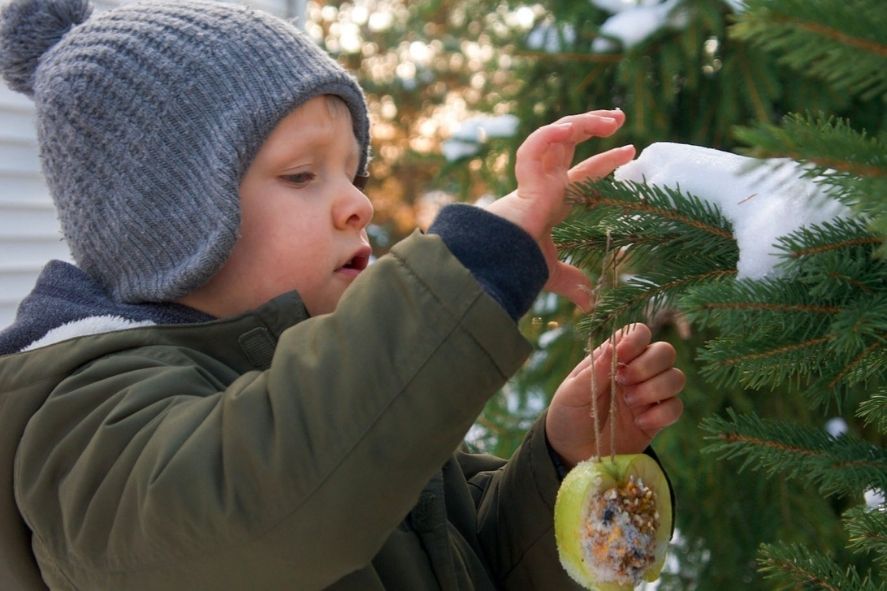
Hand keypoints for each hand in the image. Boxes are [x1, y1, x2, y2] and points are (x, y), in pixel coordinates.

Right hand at [485, 110, 634, 310]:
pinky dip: (553, 132)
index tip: (631, 151)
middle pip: (570, 142)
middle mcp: (544, 182)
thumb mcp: (553, 273)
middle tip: (619, 117)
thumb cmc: (518, 266)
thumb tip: (590, 303)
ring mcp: (534, 176)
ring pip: (557, 133)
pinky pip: (537, 143)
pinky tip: (573, 128)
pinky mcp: (524, 174)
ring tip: (611, 120)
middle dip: (593, 125)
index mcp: (552, 200)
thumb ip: (572, 283)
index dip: (606, 161)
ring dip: (584, 122)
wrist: (499, 262)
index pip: (583, 173)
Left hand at [545, 323, 684, 466]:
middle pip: (665, 351)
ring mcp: (649, 395)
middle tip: (623, 382)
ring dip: (656, 388)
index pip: (639, 333)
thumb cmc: (569, 415)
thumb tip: (613, 347)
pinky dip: (661, 414)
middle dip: (648, 365)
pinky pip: (676, 407)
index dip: (636, 340)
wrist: (571, 452)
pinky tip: (640, 422)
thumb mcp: (572, 393)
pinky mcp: (658, 419)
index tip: (621, 358)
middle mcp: (636, 372)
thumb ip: (594, 371)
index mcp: (614, 358)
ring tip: (629, 402)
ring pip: (676, 377)